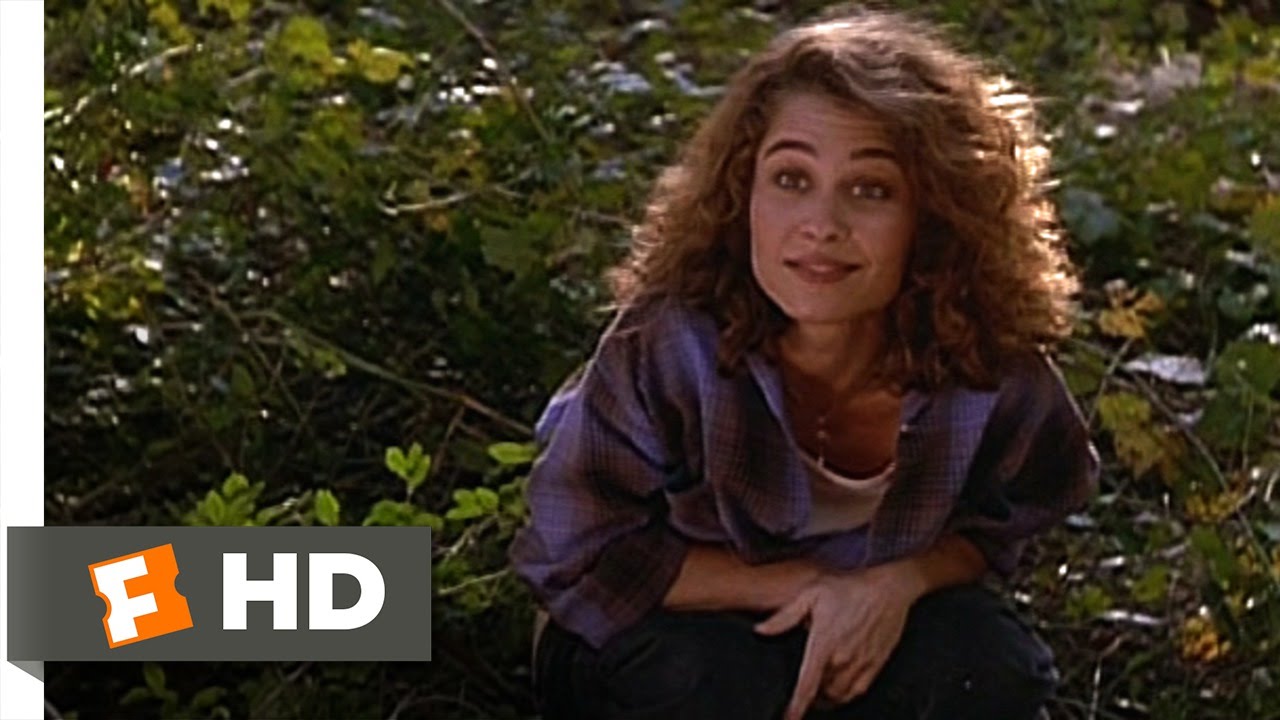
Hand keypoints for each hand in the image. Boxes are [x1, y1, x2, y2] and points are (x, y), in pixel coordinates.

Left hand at [753, 563, 920, 719]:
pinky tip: (837, 689)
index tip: (788, 718)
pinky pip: (857, 691)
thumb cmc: (849, 587)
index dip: (795, 707)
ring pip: (839, 696)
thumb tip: (761, 630)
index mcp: (824, 644)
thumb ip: (784, 616)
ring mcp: (861, 664)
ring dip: (826, 698)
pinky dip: (845, 695)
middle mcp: (843, 658)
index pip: (806, 685)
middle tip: (800, 695)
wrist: (888, 588)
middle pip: (821, 695)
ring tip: (816, 694)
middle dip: (809, 698)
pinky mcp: (875, 665)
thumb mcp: (811, 594)